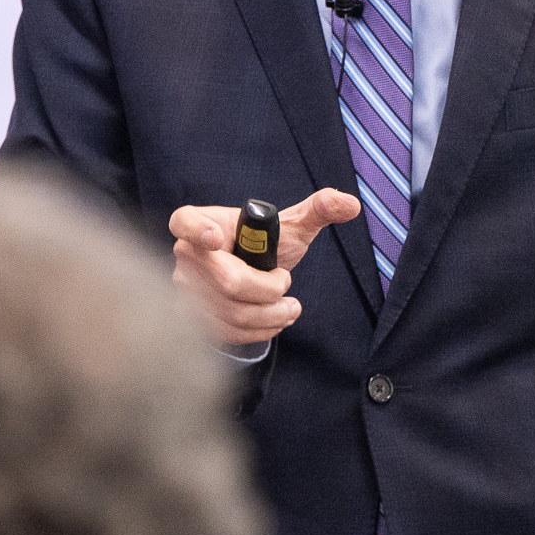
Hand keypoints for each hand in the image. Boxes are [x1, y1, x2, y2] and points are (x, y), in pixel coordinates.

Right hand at [169, 188, 362, 347]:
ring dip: (271, 314)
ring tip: (290, 307)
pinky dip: (260, 330)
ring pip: (232, 312)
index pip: (185, 221)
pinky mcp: (195, 317)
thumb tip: (350, 203)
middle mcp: (188, 255)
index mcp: (204, 221)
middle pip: (228, 280)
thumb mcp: (292, 225)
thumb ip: (320, 209)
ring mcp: (187, 288)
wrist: (253, 272)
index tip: (217, 237)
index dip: (196, 229)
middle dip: (269, 288)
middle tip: (285, 282)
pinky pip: (228, 331)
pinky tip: (276, 320)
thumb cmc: (266, 245)